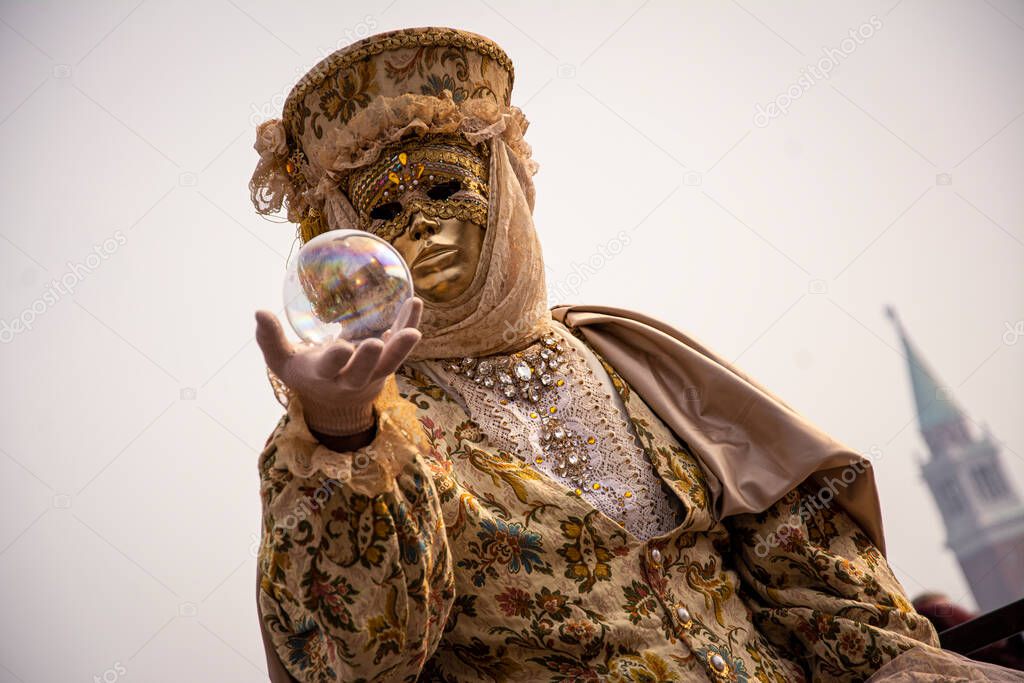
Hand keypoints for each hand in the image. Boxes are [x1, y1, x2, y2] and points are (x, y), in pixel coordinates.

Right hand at [255, 297, 422, 434]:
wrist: (335, 401)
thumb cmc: (304, 372)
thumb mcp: (281, 361)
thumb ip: (270, 338)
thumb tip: (260, 311)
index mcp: (322, 376)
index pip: (329, 370)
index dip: (336, 361)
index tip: (342, 347)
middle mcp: (349, 379)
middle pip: (363, 374)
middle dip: (370, 360)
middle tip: (377, 343)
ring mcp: (372, 375)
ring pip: (390, 365)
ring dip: (402, 348)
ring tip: (413, 330)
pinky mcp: (387, 366)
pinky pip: (400, 348)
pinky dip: (407, 326)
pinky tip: (414, 304)